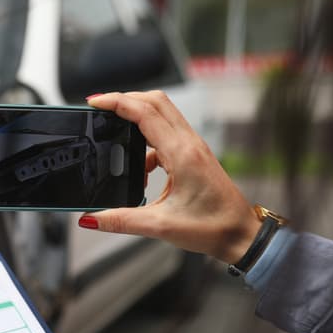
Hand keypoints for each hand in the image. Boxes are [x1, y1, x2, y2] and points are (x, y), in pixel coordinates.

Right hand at [82, 90, 259, 264]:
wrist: (240, 234)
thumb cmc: (213, 226)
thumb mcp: (160, 226)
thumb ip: (121, 220)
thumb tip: (91, 218)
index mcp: (182, 154)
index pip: (145, 113)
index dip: (117, 102)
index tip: (95, 102)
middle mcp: (189, 144)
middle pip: (155, 101)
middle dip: (125, 99)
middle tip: (100, 107)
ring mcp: (193, 147)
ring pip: (162, 115)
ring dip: (137, 116)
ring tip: (115, 133)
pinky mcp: (193, 155)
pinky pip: (166, 135)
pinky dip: (146, 142)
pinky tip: (139, 167)